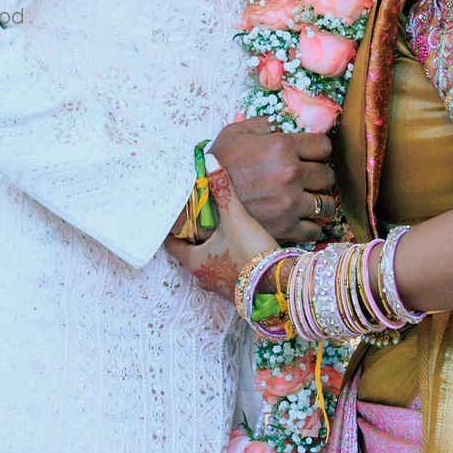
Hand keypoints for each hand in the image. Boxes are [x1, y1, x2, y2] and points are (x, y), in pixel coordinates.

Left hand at [167, 163, 276, 301]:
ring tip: (221, 230)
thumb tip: (209, 160)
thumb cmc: (252, 254)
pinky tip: (241, 248)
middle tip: (200, 216)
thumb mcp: (236, 218)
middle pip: (191, 252)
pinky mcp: (238, 292)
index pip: (172, 242)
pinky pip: (226, 273)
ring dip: (213, 249)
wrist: (280, 287)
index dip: (175, 226)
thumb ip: (223, 189)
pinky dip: (229, 260)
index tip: (178, 213)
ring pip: (210, 264)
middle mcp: (203, 277)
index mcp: (194, 260)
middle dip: (196, 235)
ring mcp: (220, 287)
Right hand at [210, 116, 336, 244]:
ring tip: (308, 199)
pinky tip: (300, 218)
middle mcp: (291, 174)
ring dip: (319, 200)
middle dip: (319, 175)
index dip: (318, 149)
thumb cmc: (215, 165)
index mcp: (282, 147)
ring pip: (326, 203)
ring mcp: (290, 203)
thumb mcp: (235, 133)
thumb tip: (286, 122)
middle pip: (328, 175)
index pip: (324, 146)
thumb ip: (265, 124)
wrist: (198, 202)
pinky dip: (310, 224)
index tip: (311, 155)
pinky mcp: (285, 228)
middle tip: (307, 177)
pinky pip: (314, 228)